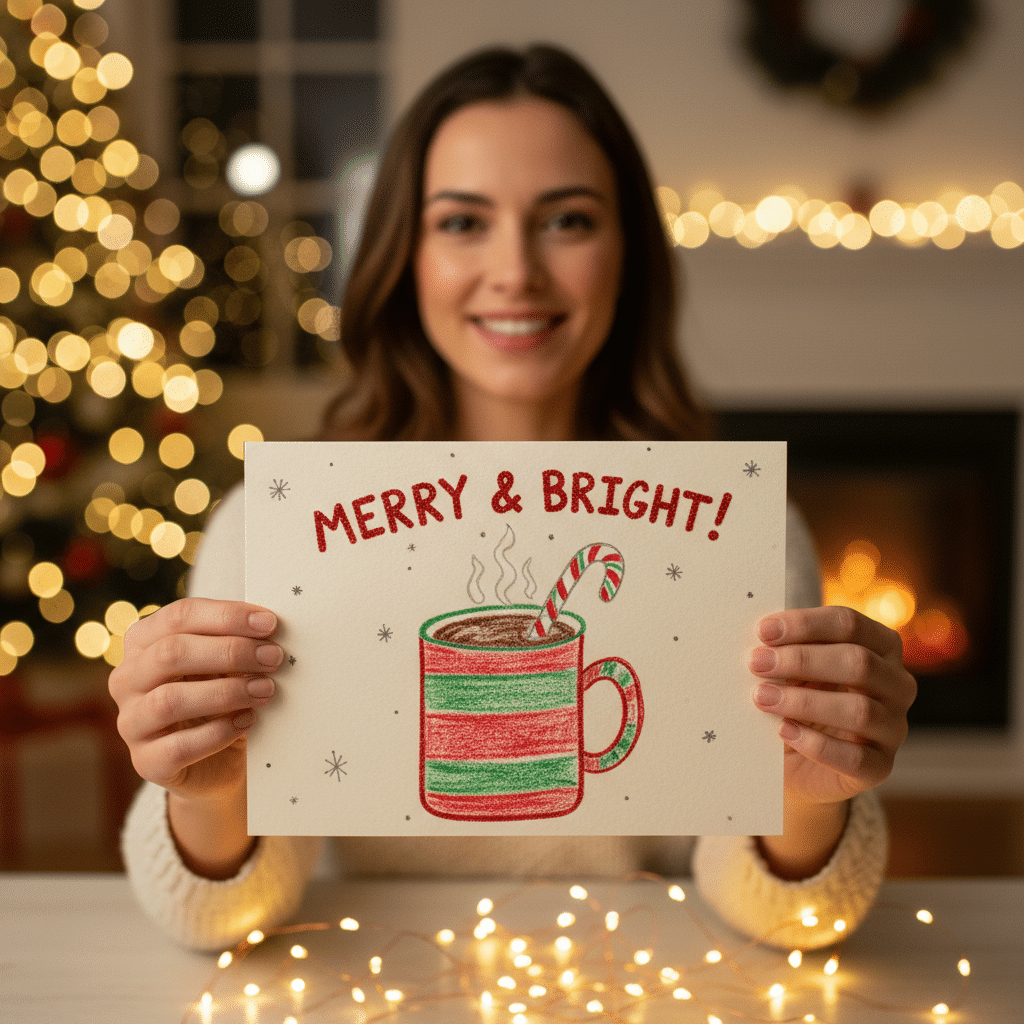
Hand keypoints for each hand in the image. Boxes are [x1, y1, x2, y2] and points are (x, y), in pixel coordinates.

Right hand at [108, 597, 282, 802]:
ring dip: (226, 693)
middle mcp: (128, 679)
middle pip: (171, 653)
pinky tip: (247, 721)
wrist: (219, 761)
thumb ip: (237, 642)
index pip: (179, 616)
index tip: (270, 624)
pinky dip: (219, 733)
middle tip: (273, 657)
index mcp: (143, 642)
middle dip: (230, 652)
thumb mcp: (225, 664)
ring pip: (169, 700)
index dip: (227, 616)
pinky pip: (178, 747)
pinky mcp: (146, 761)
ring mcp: (131, 722)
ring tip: (265, 690)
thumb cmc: (221, 699)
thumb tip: (269, 629)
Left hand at [749, 605, 916, 808]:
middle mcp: (897, 685)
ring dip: (804, 702)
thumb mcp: (796, 670)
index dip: (805, 625)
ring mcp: (894, 728)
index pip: (849, 624)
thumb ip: (786, 650)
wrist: (800, 759)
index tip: (763, 631)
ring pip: (859, 710)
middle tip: (757, 663)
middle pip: (858, 662)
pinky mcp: (880, 767)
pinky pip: (855, 758)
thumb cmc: (800, 699)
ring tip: (762, 697)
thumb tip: (760, 640)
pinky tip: (784, 731)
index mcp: (881, 647)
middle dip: (801, 660)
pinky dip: (816, 744)